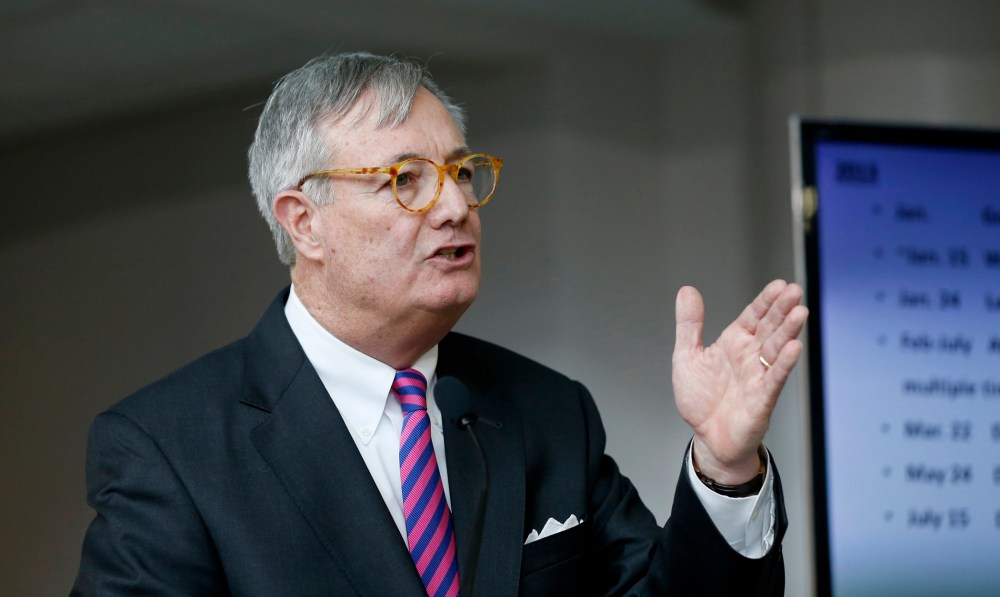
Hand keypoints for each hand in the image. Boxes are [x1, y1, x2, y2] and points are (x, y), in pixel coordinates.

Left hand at [672, 280, 807, 483]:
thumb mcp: (687, 356)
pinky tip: (795, 348)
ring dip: (788, 331)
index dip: (766, 301)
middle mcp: (750, 356)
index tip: (779, 285)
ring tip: (799, 312)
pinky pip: (774, 378)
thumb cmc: (701, 399)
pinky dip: (784, 363)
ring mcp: (758, 376)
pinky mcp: (762, 398)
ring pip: (777, 349)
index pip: (754, 316)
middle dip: (782, 309)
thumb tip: (687, 291)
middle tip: (795, 291)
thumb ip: (689, 324)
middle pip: (770, 328)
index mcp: (734, 343)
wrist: (707, 437)